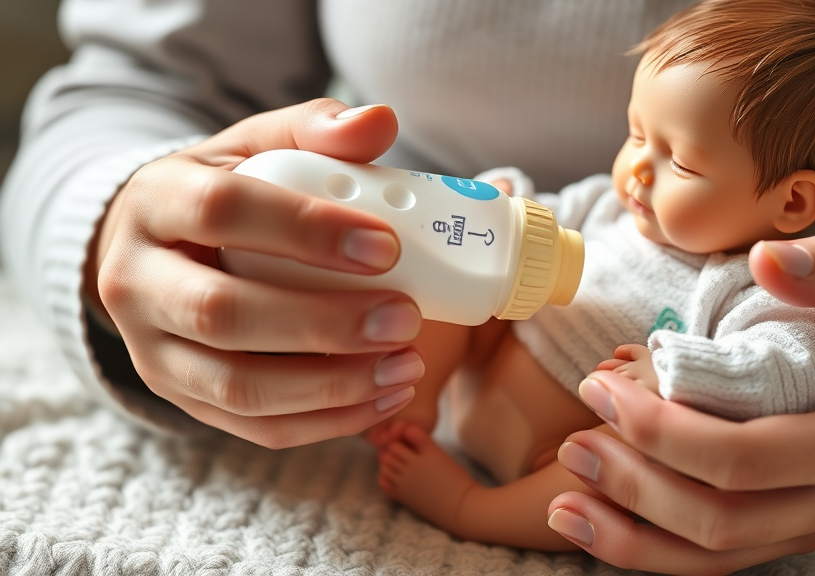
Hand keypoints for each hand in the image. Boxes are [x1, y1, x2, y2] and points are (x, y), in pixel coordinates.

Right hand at [88, 99, 427, 447]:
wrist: (157, 248)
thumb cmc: (223, 193)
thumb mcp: (257, 148)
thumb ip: (315, 132)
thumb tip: (379, 121)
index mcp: (156, 202)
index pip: (222, 212)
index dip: (304, 230)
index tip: (386, 246)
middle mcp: (136, 283)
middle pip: (222, 313)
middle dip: (323, 323)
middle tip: (405, 318)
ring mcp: (152, 351)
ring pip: (237, 387)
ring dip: (331, 386)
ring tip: (406, 366)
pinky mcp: (182, 397)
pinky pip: (253, 427)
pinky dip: (325, 421)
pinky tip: (383, 398)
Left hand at [546, 235, 814, 574]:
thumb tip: (770, 259)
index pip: (749, 457)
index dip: (665, 432)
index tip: (601, 391)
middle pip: (722, 518)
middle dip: (635, 486)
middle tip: (573, 442)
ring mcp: (812, 520)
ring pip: (713, 554)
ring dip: (631, 535)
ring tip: (565, 499)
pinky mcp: (786, 526)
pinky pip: (715, 555)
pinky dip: (651, 548)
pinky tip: (595, 525)